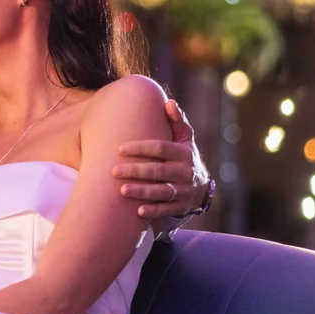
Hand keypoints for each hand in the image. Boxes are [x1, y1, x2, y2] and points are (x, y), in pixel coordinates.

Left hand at [112, 98, 211, 220]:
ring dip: (142, 192)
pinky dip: (153, 211)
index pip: (161, 148)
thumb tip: (168, 101)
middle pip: (158, 171)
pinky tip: (137, 212)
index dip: (140, 148)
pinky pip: (167, 209)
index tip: (120, 149)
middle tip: (114, 171)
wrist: (200, 188)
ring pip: (162, 191)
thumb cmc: (184, 158)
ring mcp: (184, 191)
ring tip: (122, 190)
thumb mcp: (185, 139)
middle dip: (136, 171)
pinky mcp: (181, 206)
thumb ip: (176, 121)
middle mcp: (186, 172)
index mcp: (184, 153)